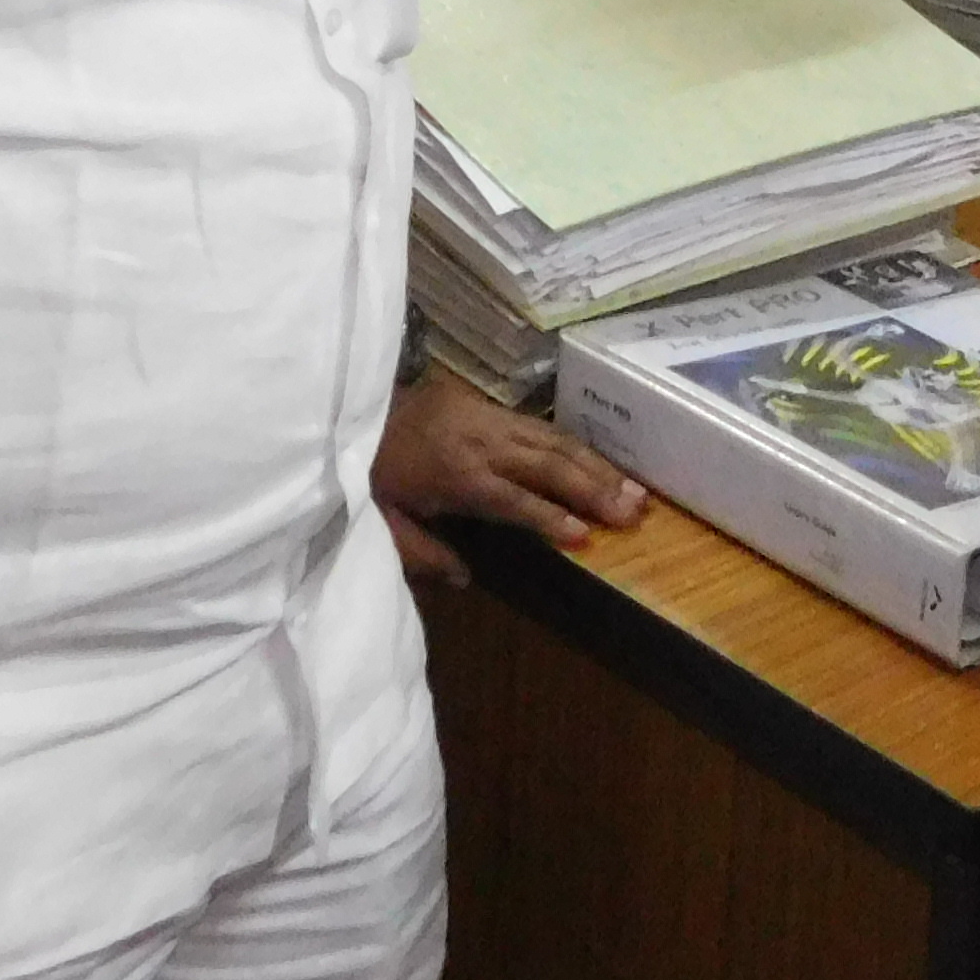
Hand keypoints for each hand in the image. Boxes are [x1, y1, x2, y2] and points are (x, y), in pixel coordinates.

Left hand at [372, 368, 648, 587]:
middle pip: (545, 463)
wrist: (346, 406)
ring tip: (632, 489)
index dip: (549, 517)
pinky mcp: (483, 402)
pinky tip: (594, 462)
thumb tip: (466, 578)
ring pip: (550, 439)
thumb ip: (422, 553)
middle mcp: (477, 440)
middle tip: (633, 511)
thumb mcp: (380, 523)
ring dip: (593, 464)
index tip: (587, 536)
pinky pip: (537, 425)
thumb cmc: (363, 473)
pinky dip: (571, 445)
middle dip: (592, 488)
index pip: (512, 499)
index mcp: (452, 473)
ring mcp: (483, 416)